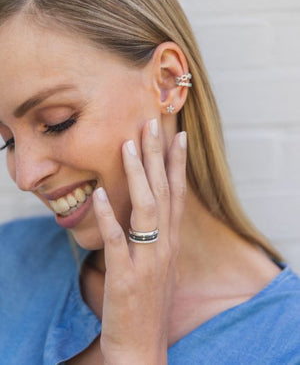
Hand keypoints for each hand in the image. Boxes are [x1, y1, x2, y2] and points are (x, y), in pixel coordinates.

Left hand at [93, 119, 186, 364]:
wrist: (143, 348)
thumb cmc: (149, 304)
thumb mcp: (160, 265)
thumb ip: (157, 236)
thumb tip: (152, 211)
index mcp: (171, 242)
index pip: (177, 194)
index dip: (177, 164)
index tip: (177, 135)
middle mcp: (165, 246)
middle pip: (163, 191)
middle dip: (158, 155)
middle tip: (152, 123)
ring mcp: (147, 261)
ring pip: (146, 209)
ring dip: (137, 176)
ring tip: (128, 146)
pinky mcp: (125, 277)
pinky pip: (117, 241)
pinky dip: (109, 217)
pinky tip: (100, 194)